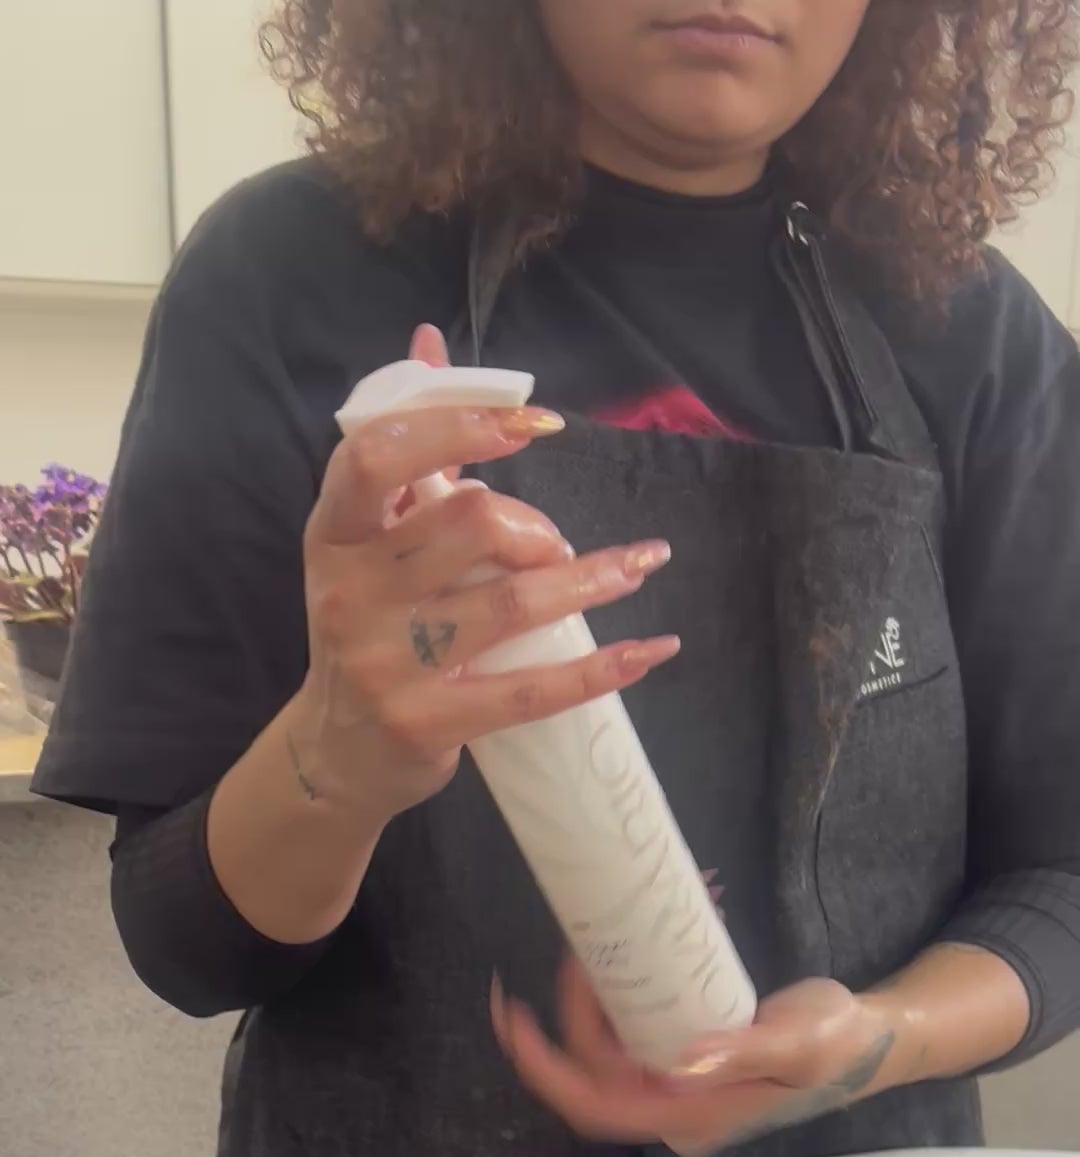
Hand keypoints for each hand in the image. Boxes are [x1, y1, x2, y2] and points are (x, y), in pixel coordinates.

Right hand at [289, 324, 677, 825]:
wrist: (335, 754)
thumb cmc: (367, 630)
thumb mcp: (365, 543)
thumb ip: (406, 453)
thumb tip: (427, 342)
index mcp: (332, 535)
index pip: (378, 454)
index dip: (458, 425)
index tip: (529, 426)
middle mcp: (351, 594)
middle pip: (469, 521)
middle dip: (532, 524)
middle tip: (554, 545)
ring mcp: (387, 663)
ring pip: (513, 599)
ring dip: (592, 576)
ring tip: (640, 564)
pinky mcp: (429, 722)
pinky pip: (532, 688)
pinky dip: (601, 667)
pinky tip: (652, 649)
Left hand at [491, 956, 897, 1156]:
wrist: (869, 1037)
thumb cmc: (840, 1044)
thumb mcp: (798, 1043)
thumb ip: (740, 1053)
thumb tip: (678, 1062)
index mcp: (690, 1113)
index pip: (596, 1105)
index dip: (547, 1067)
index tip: (515, 1019)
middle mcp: (671, 1103)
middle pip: (589, 1067)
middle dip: (569, 1008)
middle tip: (577, 944)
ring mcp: (674, 1079)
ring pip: (606, 1041)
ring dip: (599, 988)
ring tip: (612, 931)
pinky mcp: (682, 1052)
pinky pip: (631, 1024)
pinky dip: (624, 985)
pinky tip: (642, 943)